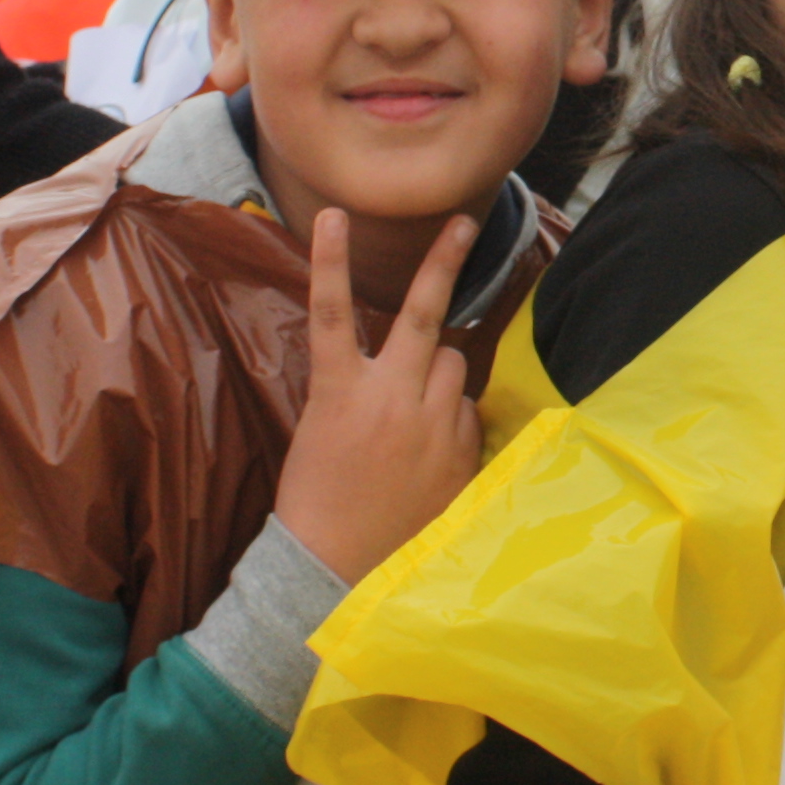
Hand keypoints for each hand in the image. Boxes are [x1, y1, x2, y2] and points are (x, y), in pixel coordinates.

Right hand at [270, 209, 481, 582]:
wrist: (331, 569)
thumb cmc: (315, 499)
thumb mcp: (320, 431)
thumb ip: (362, 390)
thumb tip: (412, 365)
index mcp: (338, 391)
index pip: (332, 311)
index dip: (330, 261)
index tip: (334, 215)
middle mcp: (387, 399)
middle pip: (422, 316)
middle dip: (445, 263)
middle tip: (464, 223)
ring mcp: (428, 426)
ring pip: (453, 363)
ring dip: (442, 371)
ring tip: (416, 410)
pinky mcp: (456, 456)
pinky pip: (469, 415)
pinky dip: (456, 420)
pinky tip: (432, 452)